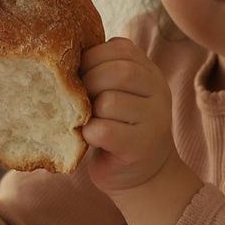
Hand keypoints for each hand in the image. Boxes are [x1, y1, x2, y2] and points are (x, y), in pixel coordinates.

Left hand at [79, 38, 176, 193]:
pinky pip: (104, 130)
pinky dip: (89, 133)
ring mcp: (154, 120)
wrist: (145, 176)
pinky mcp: (140, 147)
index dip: (93, 57)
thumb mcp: (122, 93)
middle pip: (117, 72)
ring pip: (109, 101)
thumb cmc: (121, 129)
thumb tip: (65, 56)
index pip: (121, 48)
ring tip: (87, 120)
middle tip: (79, 100)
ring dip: (88, 111)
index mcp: (151, 73)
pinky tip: (91, 139)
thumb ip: (106, 72)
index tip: (81, 74)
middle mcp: (159, 93)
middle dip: (88, 82)